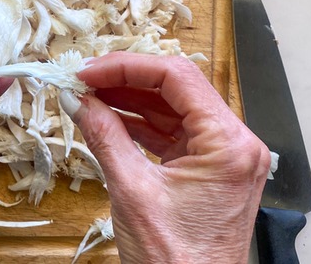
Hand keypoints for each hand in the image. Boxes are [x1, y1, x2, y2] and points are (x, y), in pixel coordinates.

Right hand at [66, 52, 269, 262]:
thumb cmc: (175, 260)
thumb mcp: (131, 190)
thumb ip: (103, 136)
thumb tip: (77, 100)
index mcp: (229, 144)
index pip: (177, 77)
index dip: (127, 66)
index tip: (89, 71)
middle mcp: (234, 144)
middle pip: (175, 88)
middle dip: (125, 80)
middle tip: (84, 80)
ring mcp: (221, 157)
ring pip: (171, 108)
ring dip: (128, 100)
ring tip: (88, 96)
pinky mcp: (206, 169)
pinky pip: (170, 132)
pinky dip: (137, 124)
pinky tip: (106, 118)